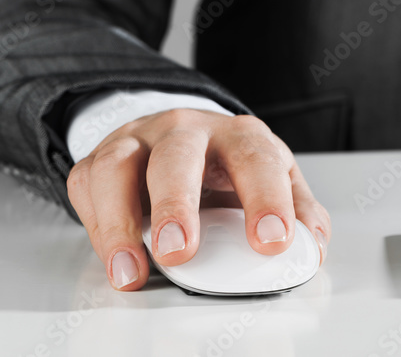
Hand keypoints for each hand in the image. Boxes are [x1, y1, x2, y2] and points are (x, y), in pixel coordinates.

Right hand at [67, 109, 330, 290]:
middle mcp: (187, 130)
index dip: (266, 199)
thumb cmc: (230, 166)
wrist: (180, 136)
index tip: (272, 240)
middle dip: (177, 204)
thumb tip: (312, 247)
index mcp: (240, 136)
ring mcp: (138, 141)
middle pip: (178, 155)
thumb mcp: (274, 180)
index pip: (256, 159)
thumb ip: (299, 213)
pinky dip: (97, 226)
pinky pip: (88, 187)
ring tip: (133, 270)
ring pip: (118, 167)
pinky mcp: (99, 161)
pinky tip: (116, 259)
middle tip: (182, 251)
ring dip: (120, 222)